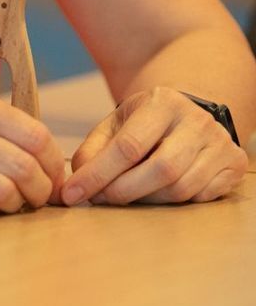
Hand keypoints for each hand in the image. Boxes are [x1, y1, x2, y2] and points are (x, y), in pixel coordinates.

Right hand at [0, 86, 65, 217]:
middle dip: (41, 191)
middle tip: (39, 199)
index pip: (36, 135)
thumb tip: (52, 164)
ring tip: (11, 204)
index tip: (53, 175)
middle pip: (23, 168)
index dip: (54, 163)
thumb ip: (2, 128)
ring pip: (2, 192)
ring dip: (15, 205)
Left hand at [62, 87, 247, 205]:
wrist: (187, 115)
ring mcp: (220, 142)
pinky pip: (200, 196)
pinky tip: (156, 191)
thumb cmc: (143, 124)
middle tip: (100, 199)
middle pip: (161, 170)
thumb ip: (91, 151)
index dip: (97, 175)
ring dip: (145, 200)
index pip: (128, 146)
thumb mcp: (113, 126)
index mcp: (162, 103)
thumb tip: (76, 185)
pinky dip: (172, 202)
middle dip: (123, 192)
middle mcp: (197, 120)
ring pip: (181, 188)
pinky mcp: (234, 164)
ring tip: (126, 194)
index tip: (72, 194)